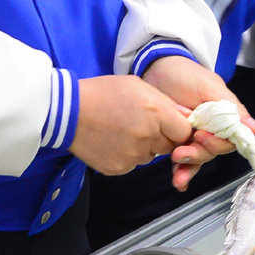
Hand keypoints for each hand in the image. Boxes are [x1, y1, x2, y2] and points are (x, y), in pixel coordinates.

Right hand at [72, 74, 192, 175]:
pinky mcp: (119, 168)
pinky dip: (126, 155)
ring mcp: (133, 155)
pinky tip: (112, 140)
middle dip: (161, 137)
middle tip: (141, 124)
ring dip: (143, 147)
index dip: (179, 129)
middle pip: (169, 147)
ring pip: (150, 156)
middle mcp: (147, 136)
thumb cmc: (101, 94)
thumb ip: (166, 103)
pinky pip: (132, 164)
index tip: (171, 125)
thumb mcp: (137, 85)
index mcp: (155, 113)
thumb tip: (187, 117)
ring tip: (122, 129)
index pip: (184, 133)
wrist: (68, 111)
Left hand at [141, 55, 254, 189]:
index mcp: (223, 116)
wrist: (154, 69)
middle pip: (212, 152)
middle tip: (182, 150)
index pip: (229, 140)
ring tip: (177, 167)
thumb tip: (253, 129)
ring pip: (198, 158)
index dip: (216, 143)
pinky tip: (178, 180)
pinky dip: (181, 171)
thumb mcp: (209, 86)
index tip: (202, 137)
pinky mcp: (177, 140)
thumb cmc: (183, 73)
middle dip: (198, 154)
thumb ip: (230, 108)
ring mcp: (193, 135)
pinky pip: (183, 160)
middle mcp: (211, 128)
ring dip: (189, 167)